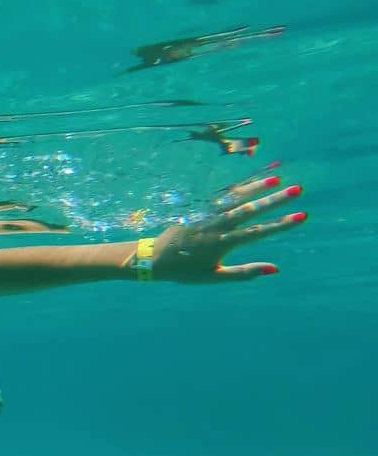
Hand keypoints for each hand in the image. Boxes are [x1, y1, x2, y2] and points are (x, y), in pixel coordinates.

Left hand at [149, 171, 305, 282]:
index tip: (301, 216)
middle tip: (297, 190)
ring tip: (276, 178)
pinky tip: (250, 179)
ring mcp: (206, 215)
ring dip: (256, 187)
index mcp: (223, 244)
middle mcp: (216, 227)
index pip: (258, 233)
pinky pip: (219, 195)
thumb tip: (275, 269)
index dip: (281, 224)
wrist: (153, 258)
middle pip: (250, 210)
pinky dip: (236, 186)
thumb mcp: (215, 277)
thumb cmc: (186, 271)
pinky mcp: (197, 208)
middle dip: (274, 200)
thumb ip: (244, 273)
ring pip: (234, 198)